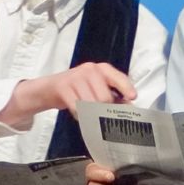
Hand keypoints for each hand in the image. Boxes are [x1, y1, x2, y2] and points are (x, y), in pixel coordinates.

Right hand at [0, 62, 135, 125]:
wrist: (50, 88)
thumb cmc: (79, 89)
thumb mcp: (97, 88)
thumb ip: (114, 96)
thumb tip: (129, 106)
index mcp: (102, 69)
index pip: (118, 77)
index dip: (126, 87)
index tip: (133, 97)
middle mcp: (91, 69)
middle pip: (105, 96)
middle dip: (104, 110)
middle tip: (100, 115)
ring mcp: (76, 76)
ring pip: (91, 103)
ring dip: (90, 114)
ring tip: (87, 114)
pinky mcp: (63, 86)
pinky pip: (77, 106)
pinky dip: (79, 114)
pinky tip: (79, 114)